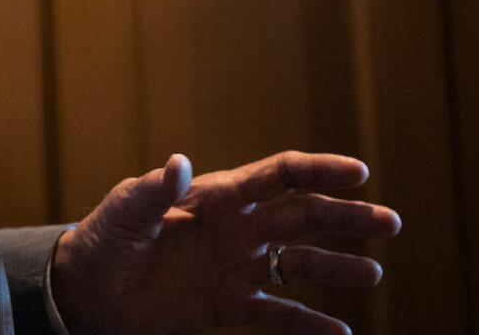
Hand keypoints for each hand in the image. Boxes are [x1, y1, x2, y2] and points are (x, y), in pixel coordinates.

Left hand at [49, 151, 400, 334]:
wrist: (87, 292)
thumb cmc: (104, 239)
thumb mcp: (125, 211)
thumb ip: (154, 190)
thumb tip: (180, 161)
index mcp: (216, 194)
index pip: (278, 175)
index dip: (319, 170)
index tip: (359, 173)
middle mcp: (236, 227)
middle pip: (302, 217)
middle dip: (347, 217)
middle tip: (390, 224)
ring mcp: (236, 266)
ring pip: (299, 264)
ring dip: (337, 268)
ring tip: (373, 275)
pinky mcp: (229, 305)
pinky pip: (278, 313)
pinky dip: (308, 324)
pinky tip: (340, 334)